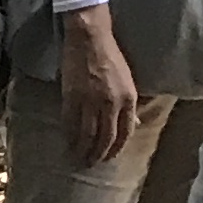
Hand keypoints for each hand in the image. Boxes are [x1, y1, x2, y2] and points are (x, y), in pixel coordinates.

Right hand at [59, 6, 138, 165]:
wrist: (89, 38)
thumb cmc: (111, 56)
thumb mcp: (128, 81)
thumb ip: (130, 105)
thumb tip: (135, 124)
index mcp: (128, 99)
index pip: (125, 132)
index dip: (116, 148)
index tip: (109, 157)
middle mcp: (111, 104)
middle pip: (106, 137)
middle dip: (99, 153)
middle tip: (91, 163)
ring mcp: (91, 101)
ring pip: (87, 133)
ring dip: (83, 149)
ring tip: (79, 158)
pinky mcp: (72, 96)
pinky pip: (71, 122)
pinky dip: (69, 135)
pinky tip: (68, 142)